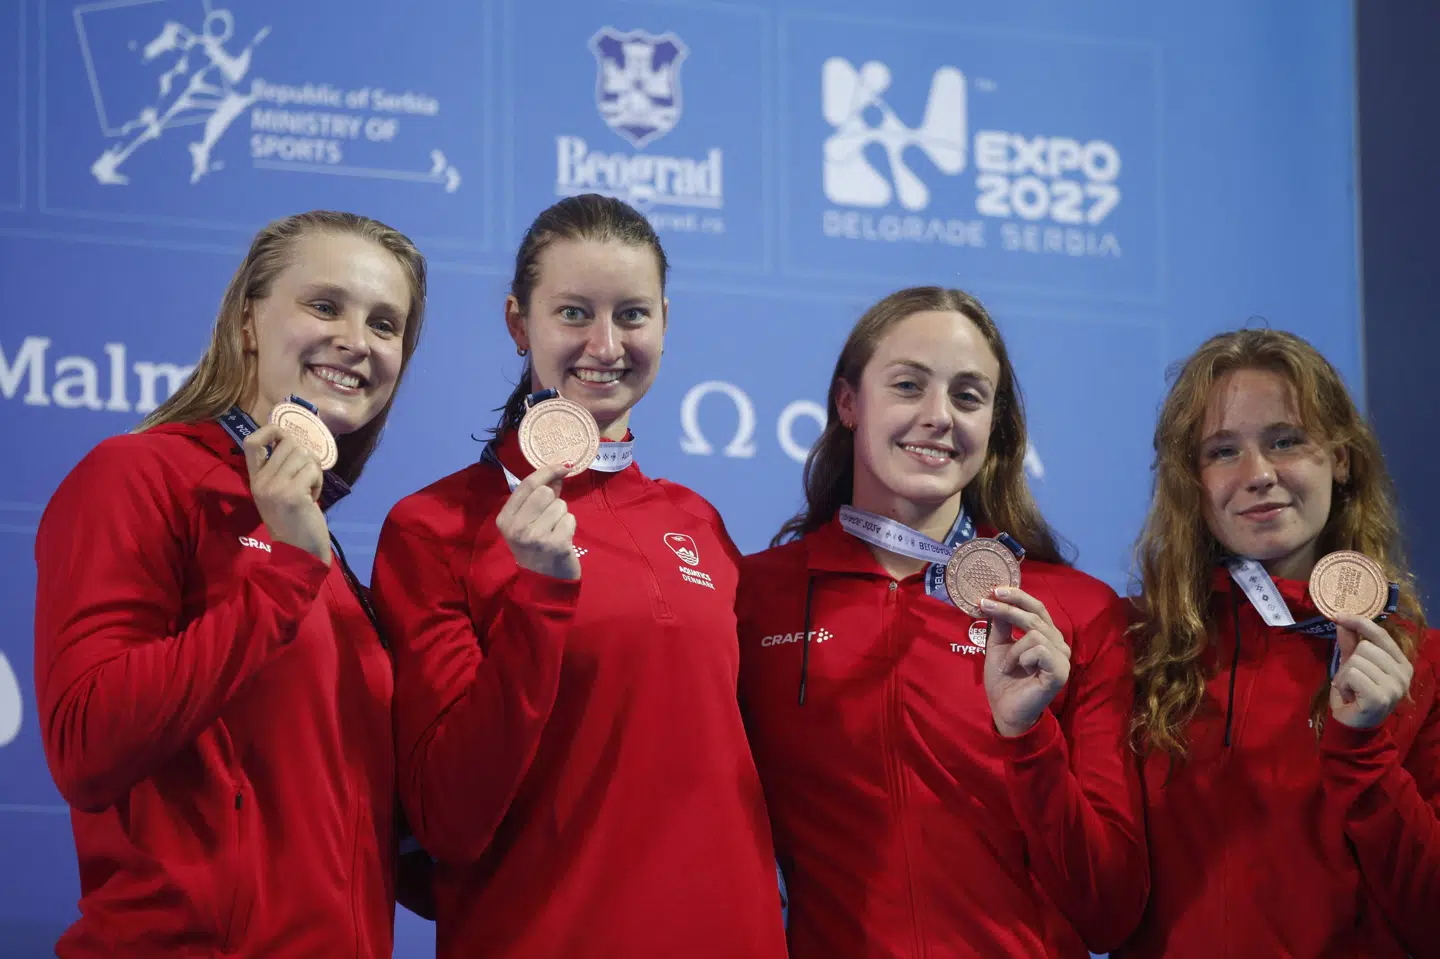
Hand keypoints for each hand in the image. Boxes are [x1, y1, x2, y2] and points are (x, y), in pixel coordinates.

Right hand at [243, 425, 330, 563]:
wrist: (299, 551)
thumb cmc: (294, 519)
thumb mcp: (278, 492)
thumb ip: (280, 468)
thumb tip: (293, 440)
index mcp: (255, 479)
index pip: (251, 442)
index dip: (271, 431)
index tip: (285, 438)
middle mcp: (261, 481)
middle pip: (289, 443)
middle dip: (306, 456)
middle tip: (307, 477)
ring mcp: (275, 488)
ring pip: (304, 454)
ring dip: (314, 470)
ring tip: (309, 489)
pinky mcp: (292, 494)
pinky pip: (313, 470)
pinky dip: (319, 481)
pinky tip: (313, 498)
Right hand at [497, 463, 580, 580]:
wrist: (543, 582)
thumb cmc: (535, 547)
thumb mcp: (527, 522)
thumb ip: (539, 497)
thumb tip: (558, 472)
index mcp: (505, 519)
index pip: (527, 484)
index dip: (547, 471)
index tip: (563, 466)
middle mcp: (517, 527)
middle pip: (545, 492)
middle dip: (553, 500)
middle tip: (550, 518)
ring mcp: (536, 536)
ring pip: (560, 505)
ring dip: (562, 515)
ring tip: (554, 531)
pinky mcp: (556, 544)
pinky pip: (570, 519)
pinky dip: (569, 526)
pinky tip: (562, 539)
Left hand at [981, 586, 1070, 737]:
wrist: (1005, 709)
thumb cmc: (1004, 678)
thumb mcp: (998, 645)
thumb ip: (1001, 624)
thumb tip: (997, 597)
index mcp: (1046, 635)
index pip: (1038, 608)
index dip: (1018, 596)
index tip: (995, 590)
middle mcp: (1059, 643)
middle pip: (1035, 615)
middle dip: (1008, 609)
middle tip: (986, 605)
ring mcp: (1062, 658)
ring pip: (1034, 633)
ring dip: (1012, 648)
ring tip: (1007, 665)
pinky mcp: (1061, 671)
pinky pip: (1039, 649)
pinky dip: (1022, 657)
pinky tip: (1020, 670)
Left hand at [1329, 616, 1412, 728]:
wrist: (1353, 725)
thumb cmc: (1355, 694)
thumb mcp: (1352, 664)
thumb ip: (1350, 643)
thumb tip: (1342, 620)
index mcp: (1401, 664)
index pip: (1381, 635)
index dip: (1360, 623)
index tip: (1340, 616)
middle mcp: (1404, 674)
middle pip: (1365, 647)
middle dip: (1349, 663)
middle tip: (1352, 681)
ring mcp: (1395, 686)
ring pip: (1356, 660)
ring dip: (1344, 675)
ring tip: (1351, 690)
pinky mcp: (1381, 696)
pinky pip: (1352, 674)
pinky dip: (1342, 684)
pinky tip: (1350, 696)